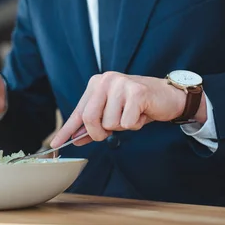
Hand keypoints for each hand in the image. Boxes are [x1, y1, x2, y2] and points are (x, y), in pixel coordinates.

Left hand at [50, 72, 196, 147]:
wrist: (169, 96)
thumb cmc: (138, 105)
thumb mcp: (113, 113)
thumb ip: (95, 124)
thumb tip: (76, 138)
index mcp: (96, 84)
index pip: (78, 111)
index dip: (67, 130)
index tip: (55, 144)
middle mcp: (106, 80)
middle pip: (89, 118)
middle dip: (99, 132)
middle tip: (110, 131)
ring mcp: (121, 85)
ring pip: (110, 123)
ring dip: (122, 126)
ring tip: (132, 114)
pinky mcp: (137, 93)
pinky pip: (127, 123)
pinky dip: (135, 124)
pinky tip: (141, 113)